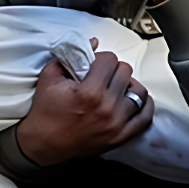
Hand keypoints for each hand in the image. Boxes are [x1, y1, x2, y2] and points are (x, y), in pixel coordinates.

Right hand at [17, 51, 154, 165]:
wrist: (43, 144)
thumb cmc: (45, 112)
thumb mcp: (49, 77)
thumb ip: (70, 55)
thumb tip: (93, 42)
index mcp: (89, 91)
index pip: (110, 59)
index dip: (101, 58)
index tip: (95, 64)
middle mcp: (106, 107)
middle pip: (125, 72)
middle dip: (113, 69)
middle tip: (104, 75)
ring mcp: (116, 124)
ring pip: (139, 92)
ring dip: (129, 85)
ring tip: (118, 87)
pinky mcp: (120, 137)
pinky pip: (144, 118)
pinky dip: (144, 106)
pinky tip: (136, 100)